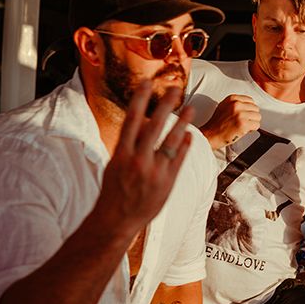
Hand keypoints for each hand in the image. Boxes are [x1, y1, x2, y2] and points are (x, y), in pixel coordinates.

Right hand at [96, 83, 192, 235]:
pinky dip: (185, 146)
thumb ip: (128, 146)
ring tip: (191, 109)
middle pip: (154, 126)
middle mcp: (138, 160)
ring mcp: (154, 171)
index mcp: (121, 154)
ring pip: (171, 141)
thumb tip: (139, 126)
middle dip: (165, 105)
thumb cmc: (114, 191)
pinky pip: (179, 159)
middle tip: (175, 88)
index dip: (139, 100)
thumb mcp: (114, 165)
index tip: (146, 83)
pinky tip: (189, 135)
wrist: (116, 220)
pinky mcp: (167, 182)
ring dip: (182, 123)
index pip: (131, 120)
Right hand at [199, 94, 260, 148]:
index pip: (251, 100)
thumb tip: (248, 105)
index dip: (249, 109)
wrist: (210, 135)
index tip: (245, 114)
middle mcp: (236, 104)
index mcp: (232, 99)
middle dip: (251, 116)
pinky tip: (244, 130)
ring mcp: (240, 114)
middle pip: (255, 108)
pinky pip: (257, 125)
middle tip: (243, 121)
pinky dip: (252, 129)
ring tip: (243, 126)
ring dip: (252, 123)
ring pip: (258, 117)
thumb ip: (235, 103)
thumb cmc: (216, 124)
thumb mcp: (224, 106)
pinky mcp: (243, 124)